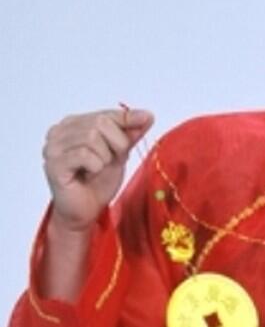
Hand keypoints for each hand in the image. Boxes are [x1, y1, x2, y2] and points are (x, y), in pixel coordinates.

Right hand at [44, 107, 153, 232]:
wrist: (84, 212)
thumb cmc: (96, 183)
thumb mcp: (118, 156)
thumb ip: (129, 135)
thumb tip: (148, 115)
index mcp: (74, 124)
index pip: (105, 114)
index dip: (127, 118)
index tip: (148, 117)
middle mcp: (59, 131)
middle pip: (100, 122)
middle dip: (116, 144)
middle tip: (111, 162)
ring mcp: (53, 146)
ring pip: (91, 138)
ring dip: (104, 158)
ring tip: (97, 170)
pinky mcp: (54, 164)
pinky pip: (84, 155)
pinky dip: (95, 166)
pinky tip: (89, 174)